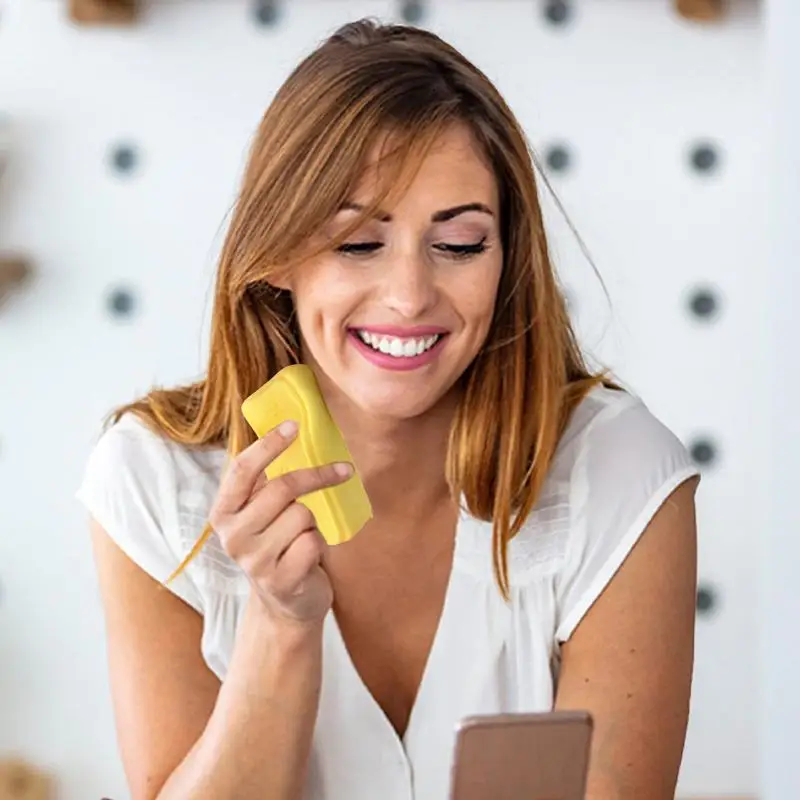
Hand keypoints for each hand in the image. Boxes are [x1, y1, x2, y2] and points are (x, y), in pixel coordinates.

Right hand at [208, 420, 352, 624]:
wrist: (285, 601)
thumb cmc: (278, 544)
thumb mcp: (263, 512)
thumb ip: (267, 482)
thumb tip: (296, 431)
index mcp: (223, 512)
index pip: (241, 469)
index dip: (268, 444)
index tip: (294, 425)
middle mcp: (232, 536)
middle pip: (282, 488)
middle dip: (317, 476)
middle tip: (342, 470)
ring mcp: (254, 561)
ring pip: (302, 515)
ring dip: (314, 521)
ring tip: (305, 535)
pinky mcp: (279, 581)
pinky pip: (313, 542)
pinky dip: (319, 544)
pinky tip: (308, 556)